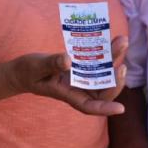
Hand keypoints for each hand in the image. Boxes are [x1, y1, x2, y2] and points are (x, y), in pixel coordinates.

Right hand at [10, 36, 127, 115]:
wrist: (24, 70)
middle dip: (116, 80)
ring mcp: (82, 78)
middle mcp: (79, 88)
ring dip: (115, 59)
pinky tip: (113, 39)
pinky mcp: (82, 67)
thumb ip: (51, 64)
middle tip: (123, 65)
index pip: (89, 107)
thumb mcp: (36, 67)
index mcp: (68, 95)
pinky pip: (98, 62)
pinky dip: (107, 52)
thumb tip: (68, 60)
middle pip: (103, 90)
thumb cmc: (28, 72)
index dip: (105, 108)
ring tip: (122, 41)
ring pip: (104, 73)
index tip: (121, 109)